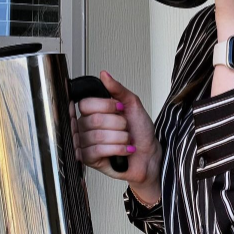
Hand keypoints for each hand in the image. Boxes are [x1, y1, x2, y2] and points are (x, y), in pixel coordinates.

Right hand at [72, 71, 161, 189]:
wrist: (148, 154)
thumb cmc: (140, 131)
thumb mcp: (132, 104)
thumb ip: (117, 89)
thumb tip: (104, 75)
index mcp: (93, 112)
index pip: (86, 104)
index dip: (107, 106)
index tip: (120, 109)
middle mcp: (85, 126)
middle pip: (94, 120)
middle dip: (118, 124)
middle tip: (125, 127)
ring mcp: (85, 143)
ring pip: (97, 136)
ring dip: (120, 138)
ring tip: (126, 140)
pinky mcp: (88, 159)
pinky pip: (97, 150)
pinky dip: (117, 149)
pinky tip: (124, 150)